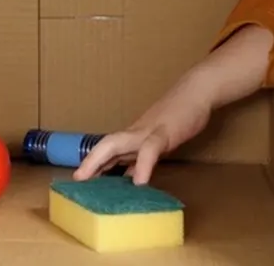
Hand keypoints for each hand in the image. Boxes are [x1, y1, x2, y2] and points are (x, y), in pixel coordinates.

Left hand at [73, 77, 211, 184]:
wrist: (198, 90)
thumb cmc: (181, 115)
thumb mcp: (160, 140)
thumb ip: (144, 157)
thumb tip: (132, 178)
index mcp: (135, 136)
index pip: (108, 150)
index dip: (93, 164)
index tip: (79, 179)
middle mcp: (136, 133)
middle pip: (106, 145)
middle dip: (89, 162)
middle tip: (75, 180)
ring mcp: (148, 130)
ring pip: (117, 143)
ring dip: (99, 159)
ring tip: (87, 178)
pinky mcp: (165, 132)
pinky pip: (150, 149)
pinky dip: (143, 165)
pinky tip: (140, 182)